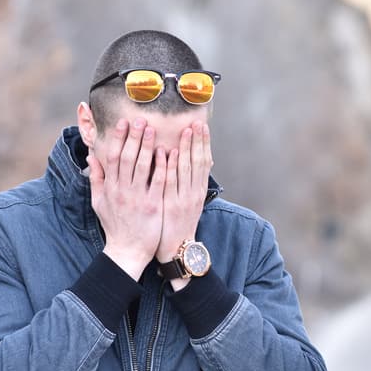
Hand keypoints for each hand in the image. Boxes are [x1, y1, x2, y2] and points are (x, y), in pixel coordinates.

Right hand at [88, 118, 166, 279]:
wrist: (127, 251)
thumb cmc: (115, 226)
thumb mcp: (99, 202)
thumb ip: (96, 179)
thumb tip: (91, 158)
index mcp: (110, 187)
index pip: (112, 157)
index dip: (118, 138)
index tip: (124, 123)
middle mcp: (122, 190)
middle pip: (126, 157)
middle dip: (133, 137)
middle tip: (141, 120)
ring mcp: (137, 197)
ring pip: (141, 166)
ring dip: (147, 145)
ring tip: (153, 129)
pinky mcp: (153, 205)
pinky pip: (158, 181)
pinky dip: (162, 165)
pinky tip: (167, 152)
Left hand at [157, 121, 212, 288]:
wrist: (176, 248)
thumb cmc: (179, 224)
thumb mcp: (189, 203)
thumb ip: (188, 183)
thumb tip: (188, 163)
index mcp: (198, 191)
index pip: (203, 162)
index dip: (203, 144)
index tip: (202, 127)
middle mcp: (194, 192)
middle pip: (197, 162)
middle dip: (197, 141)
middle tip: (196, 122)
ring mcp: (183, 198)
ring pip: (185, 169)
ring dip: (185, 148)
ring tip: (184, 130)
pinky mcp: (170, 205)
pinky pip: (170, 182)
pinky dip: (169, 166)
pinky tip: (167, 152)